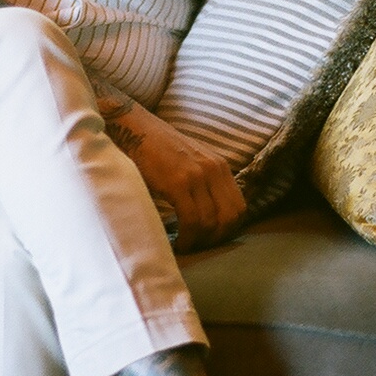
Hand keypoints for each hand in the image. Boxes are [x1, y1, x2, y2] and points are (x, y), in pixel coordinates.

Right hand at [103, 104, 246, 252]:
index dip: (229, 229)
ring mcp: (197, 176)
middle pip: (230, 218)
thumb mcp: (193, 162)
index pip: (240, 207)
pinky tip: (179, 242)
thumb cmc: (159, 150)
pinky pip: (192, 220)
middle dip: (216, 238)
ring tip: (187, 245)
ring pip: (212, 222)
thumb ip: (206, 182)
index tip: (211, 238)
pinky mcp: (178, 183)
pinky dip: (188, 238)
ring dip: (200, 241)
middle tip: (199, 246)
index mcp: (220, 166)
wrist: (135, 129)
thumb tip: (211, 214)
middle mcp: (214, 170)